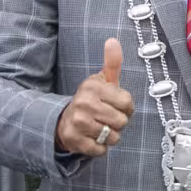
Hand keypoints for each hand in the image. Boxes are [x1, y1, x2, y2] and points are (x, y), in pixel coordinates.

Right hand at [55, 38, 136, 159]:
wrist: (64, 120)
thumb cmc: (91, 100)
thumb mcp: (102, 81)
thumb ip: (111, 63)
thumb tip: (113, 40)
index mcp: (93, 87)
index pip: (127, 103)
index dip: (126, 108)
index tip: (116, 106)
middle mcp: (84, 103)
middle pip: (121, 122)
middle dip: (118, 123)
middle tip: (106, 118)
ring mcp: (78, 123)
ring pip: (113, 137)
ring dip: (109, 137)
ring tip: (99, 128)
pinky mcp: (74, 141)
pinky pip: (101, 150)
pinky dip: (100, 148)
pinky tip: (91, 138)